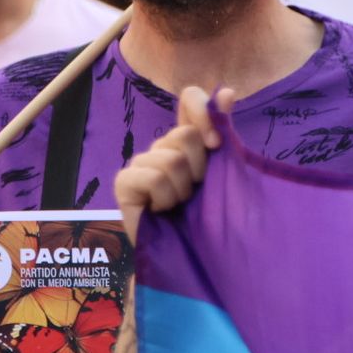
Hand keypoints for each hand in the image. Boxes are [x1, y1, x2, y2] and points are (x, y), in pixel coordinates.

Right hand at [113, 86, 234, 242]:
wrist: (190, 260)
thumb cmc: (208, 219)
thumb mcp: (221, 173)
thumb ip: (221, 133)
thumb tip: (227, 92)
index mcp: (187, 140)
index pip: (190, 98)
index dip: (203, 113)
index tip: (217, 145)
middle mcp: (162, 148)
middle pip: (185, 135)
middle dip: (199, 169)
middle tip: (194, 193)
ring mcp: (140, 165)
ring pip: (170, 159)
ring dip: (182, 190)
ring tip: (179, 207)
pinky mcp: (124, 183)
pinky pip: (151, 177)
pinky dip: (164, 197)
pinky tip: (161, 211)